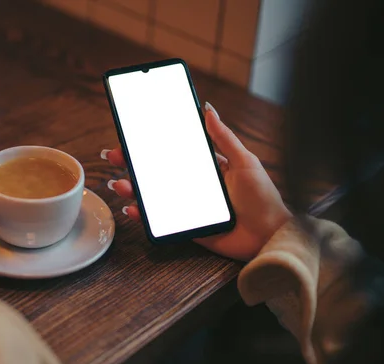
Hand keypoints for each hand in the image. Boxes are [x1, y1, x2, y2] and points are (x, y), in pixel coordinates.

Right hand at [102, 102, 291, 260]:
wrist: (269, 235)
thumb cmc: (263, 197)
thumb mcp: (245, 161)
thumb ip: (224, 138)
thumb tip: (208, 109)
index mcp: (205, 166)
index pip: (173, 151)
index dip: (152, 144)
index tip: (133, 135)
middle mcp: (193, 184)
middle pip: (156, 172)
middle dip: (132, 163)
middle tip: (114, 156)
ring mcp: (187, 205)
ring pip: (153, 195)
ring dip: (133, 188)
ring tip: (120, 184)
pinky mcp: (186, 226)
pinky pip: (160, 220)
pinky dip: (143, 214)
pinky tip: (132, 208)